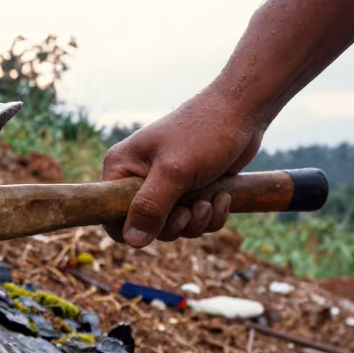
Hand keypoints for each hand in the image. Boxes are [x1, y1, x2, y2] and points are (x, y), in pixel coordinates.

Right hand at [101, 88, 265, 246]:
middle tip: (190, 210)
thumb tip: (132, 241)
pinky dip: (211, 215)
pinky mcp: (190, 191)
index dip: (131, 229)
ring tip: (211, 200)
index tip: (157, 226)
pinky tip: (222, 196)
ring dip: (197, 221)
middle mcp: (139, 178)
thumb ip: (150, 207)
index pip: (110, 215)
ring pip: (174, 227)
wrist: (243, 111)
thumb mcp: (174, 171)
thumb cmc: (204, 132)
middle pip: (146, 227)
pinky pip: (195, 220)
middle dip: (174, 225)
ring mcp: (166, 186)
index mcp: (122, 168)